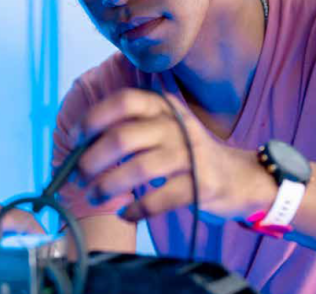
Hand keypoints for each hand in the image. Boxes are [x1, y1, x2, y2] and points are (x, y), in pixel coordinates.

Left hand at [72, 89, 275, 222]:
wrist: (239, 177)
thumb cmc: (186, 152)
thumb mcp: (163, 129)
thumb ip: (129, 129)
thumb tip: (79, 149)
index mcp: (163, 106)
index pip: (124, 101)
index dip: (94, 119)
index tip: (75, 140)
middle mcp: (176, 125)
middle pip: (123, 137)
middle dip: (92, 160)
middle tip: (78, 176)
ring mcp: (191, 154)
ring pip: (138, 169)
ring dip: (108, 186)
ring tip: (94, 196)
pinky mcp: (201, 185)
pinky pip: (158, 199)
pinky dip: (136, 209)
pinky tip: (125, 213)